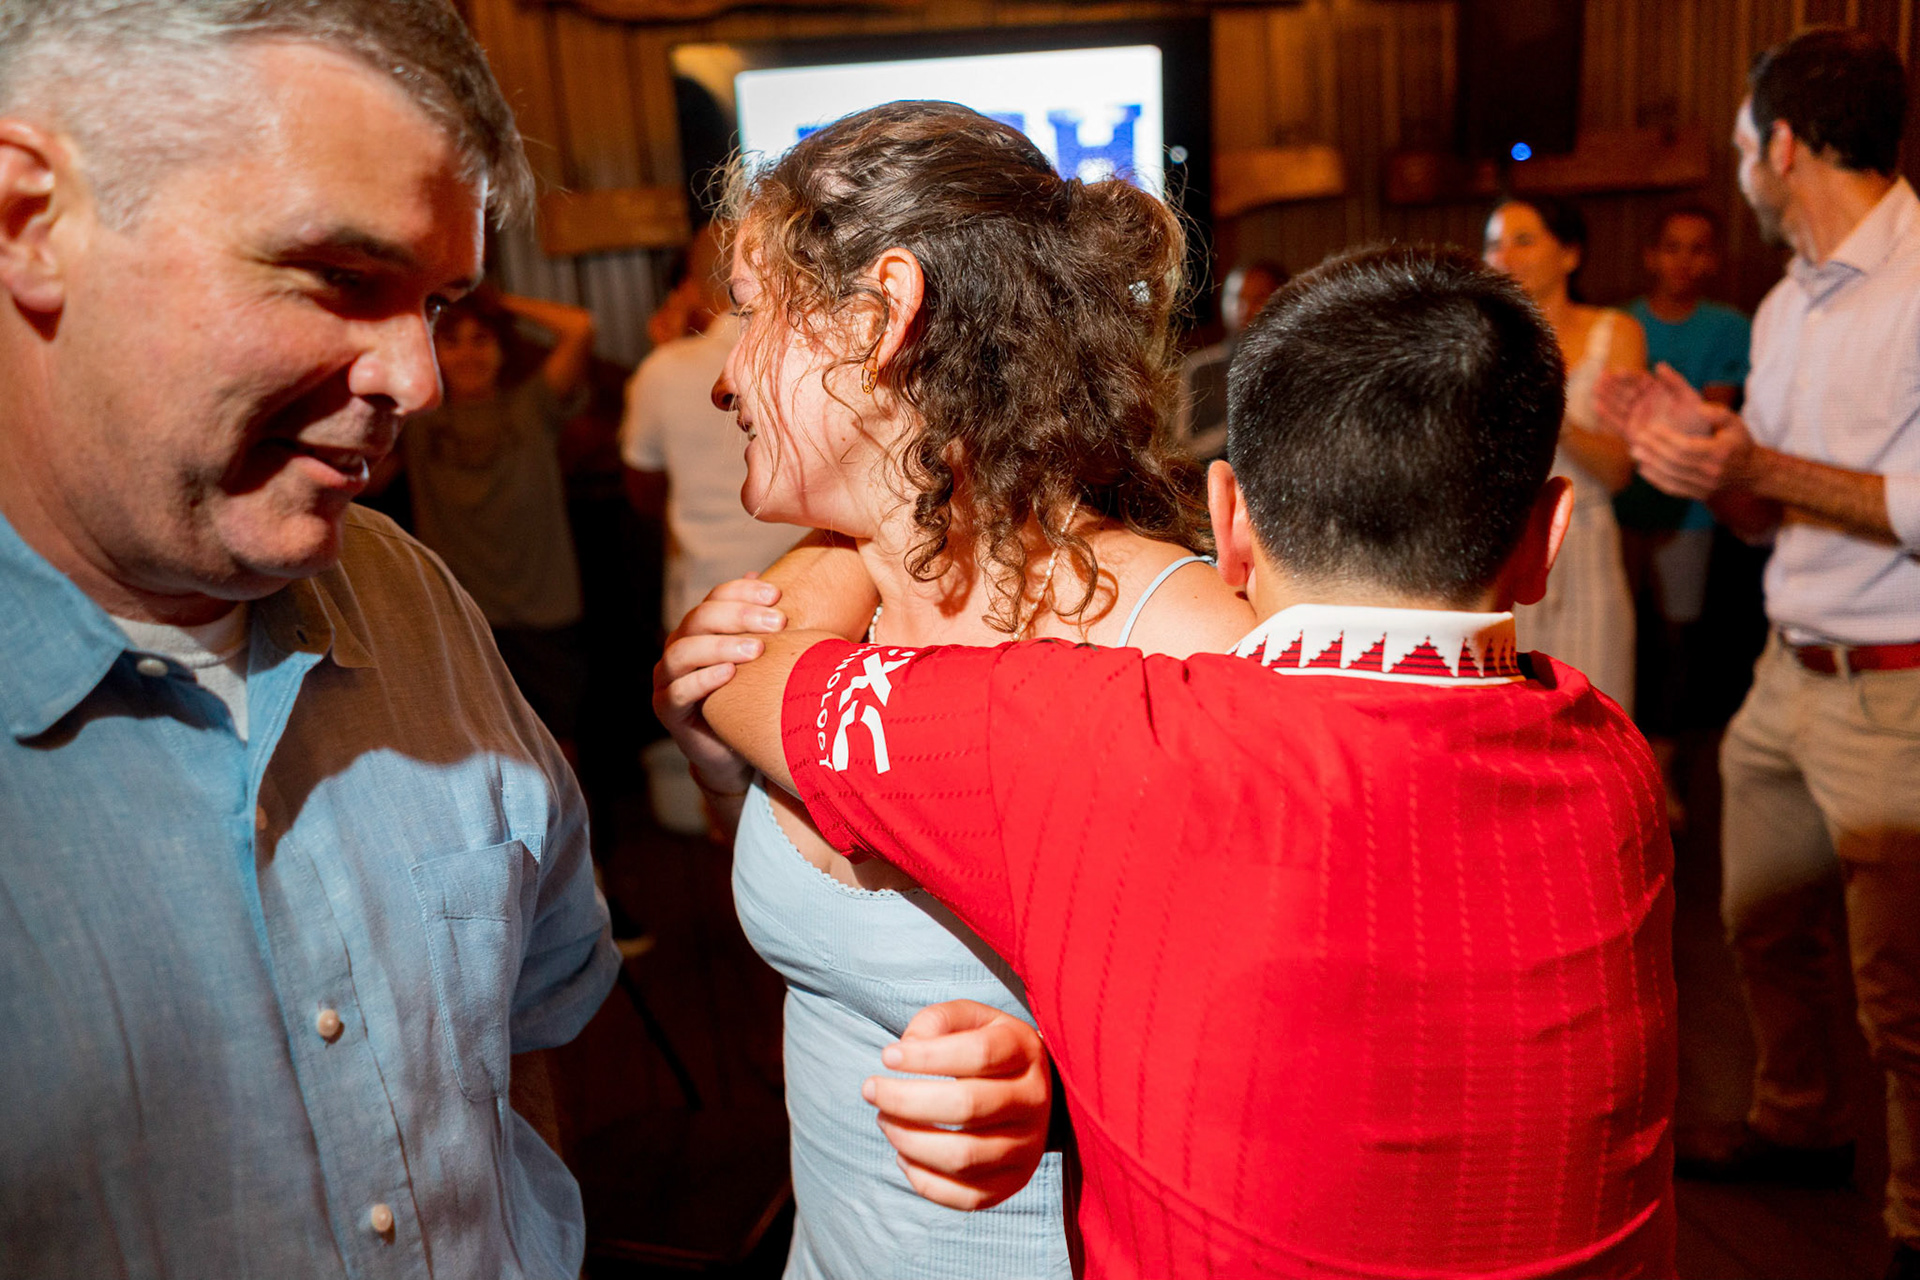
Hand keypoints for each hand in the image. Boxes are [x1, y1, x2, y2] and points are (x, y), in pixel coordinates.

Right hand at [651, 576, 786, 796]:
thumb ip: (765, 627)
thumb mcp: (762, 661)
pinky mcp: (666, 708)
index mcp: (700, 629)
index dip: (743, 592)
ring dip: (721, 646)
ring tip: (756, 649)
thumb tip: (779, 586)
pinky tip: (730, 674)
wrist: (733, 751)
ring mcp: (667, 677)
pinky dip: (703, 679)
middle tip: (777, 623)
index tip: (777, 595)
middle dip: (739, 615)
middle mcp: (679, 646)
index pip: (716, 597)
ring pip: (683, 651)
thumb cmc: (750, 699)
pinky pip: (678, 691)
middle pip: (700, 618)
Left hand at [864, 1000, 1052, 1211]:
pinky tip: (904, 1154)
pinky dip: (924, 1180)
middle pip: (968, 1106)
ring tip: (885, 1121)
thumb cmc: (989, 1048)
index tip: (887, 1056)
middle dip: (905, 1100)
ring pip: (964, 1156)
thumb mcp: (970, 1018)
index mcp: (1025, 1051)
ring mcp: (1028, 1145)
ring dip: (909, 1141)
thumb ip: (936, 1022)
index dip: (926, 1057)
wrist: (1037, 1090)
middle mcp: (1034, 1099)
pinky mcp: (1014, 1182)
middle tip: (871, 1090)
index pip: (978, 1054)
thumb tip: (906, 1050)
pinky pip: (966, 1196)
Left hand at [1629, 401, 1755, 501]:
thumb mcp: (1734, 422)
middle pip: (1675, 462)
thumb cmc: (1738, 441)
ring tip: (1635, 452)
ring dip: (1650, 465)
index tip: (1651, 428)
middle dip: (1653, 450)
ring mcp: (1706, 487)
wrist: (1751, 470)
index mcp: (1720, 453)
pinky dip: (1656, 479)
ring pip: (1671, 477)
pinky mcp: (1699, 494)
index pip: (1686, 447)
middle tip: (1636, 439)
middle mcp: (1712, 472)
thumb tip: (1697, 407)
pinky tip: (1643, 469)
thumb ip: (1717, 413)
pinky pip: (1673, 489)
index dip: (1665, 438)